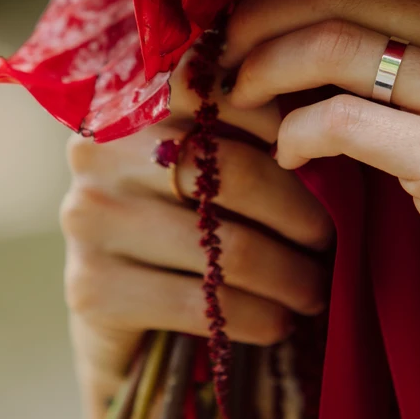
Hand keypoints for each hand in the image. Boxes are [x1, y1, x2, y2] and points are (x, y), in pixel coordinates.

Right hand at [61, 49, 332, 395]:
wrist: (121, 314)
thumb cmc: (188, 217)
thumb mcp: (211, 156)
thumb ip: (252, 120)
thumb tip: (331, 113)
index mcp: (132, 98)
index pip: (228, 96)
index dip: (287, 125)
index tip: (326, 160)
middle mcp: (98, 150)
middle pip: (233, 171)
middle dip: (299, 213)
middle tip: (330, 239)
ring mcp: (88, 219)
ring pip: (224, 245)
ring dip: (288, 276)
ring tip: (314, 289)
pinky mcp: (92, 288)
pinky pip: (200, 304)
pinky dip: (256, 317)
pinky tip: (278, 323)